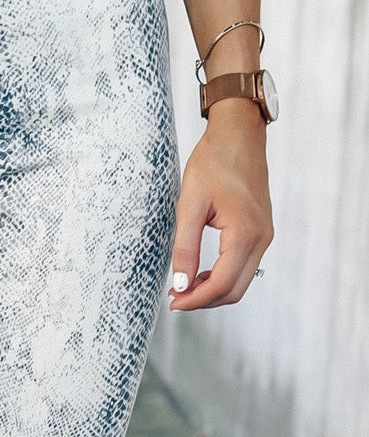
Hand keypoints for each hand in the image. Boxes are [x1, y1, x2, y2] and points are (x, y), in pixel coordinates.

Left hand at [167, 100, 273, 310]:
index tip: (173, 301)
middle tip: (175, 297)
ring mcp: (264, 236)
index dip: (195, 299)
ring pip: (240, 282)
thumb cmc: (213, 162)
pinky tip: (200, 273)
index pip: (222, 284)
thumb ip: (185, 248)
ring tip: (184, 286)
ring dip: (213, 291)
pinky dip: (222, 277)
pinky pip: (244, 267)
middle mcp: (261, 238)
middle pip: (234, 291)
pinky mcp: (261, 232)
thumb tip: (182, 283)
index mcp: (245, 232)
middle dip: (203, 300)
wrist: (238, 135)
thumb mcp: (189, 205)